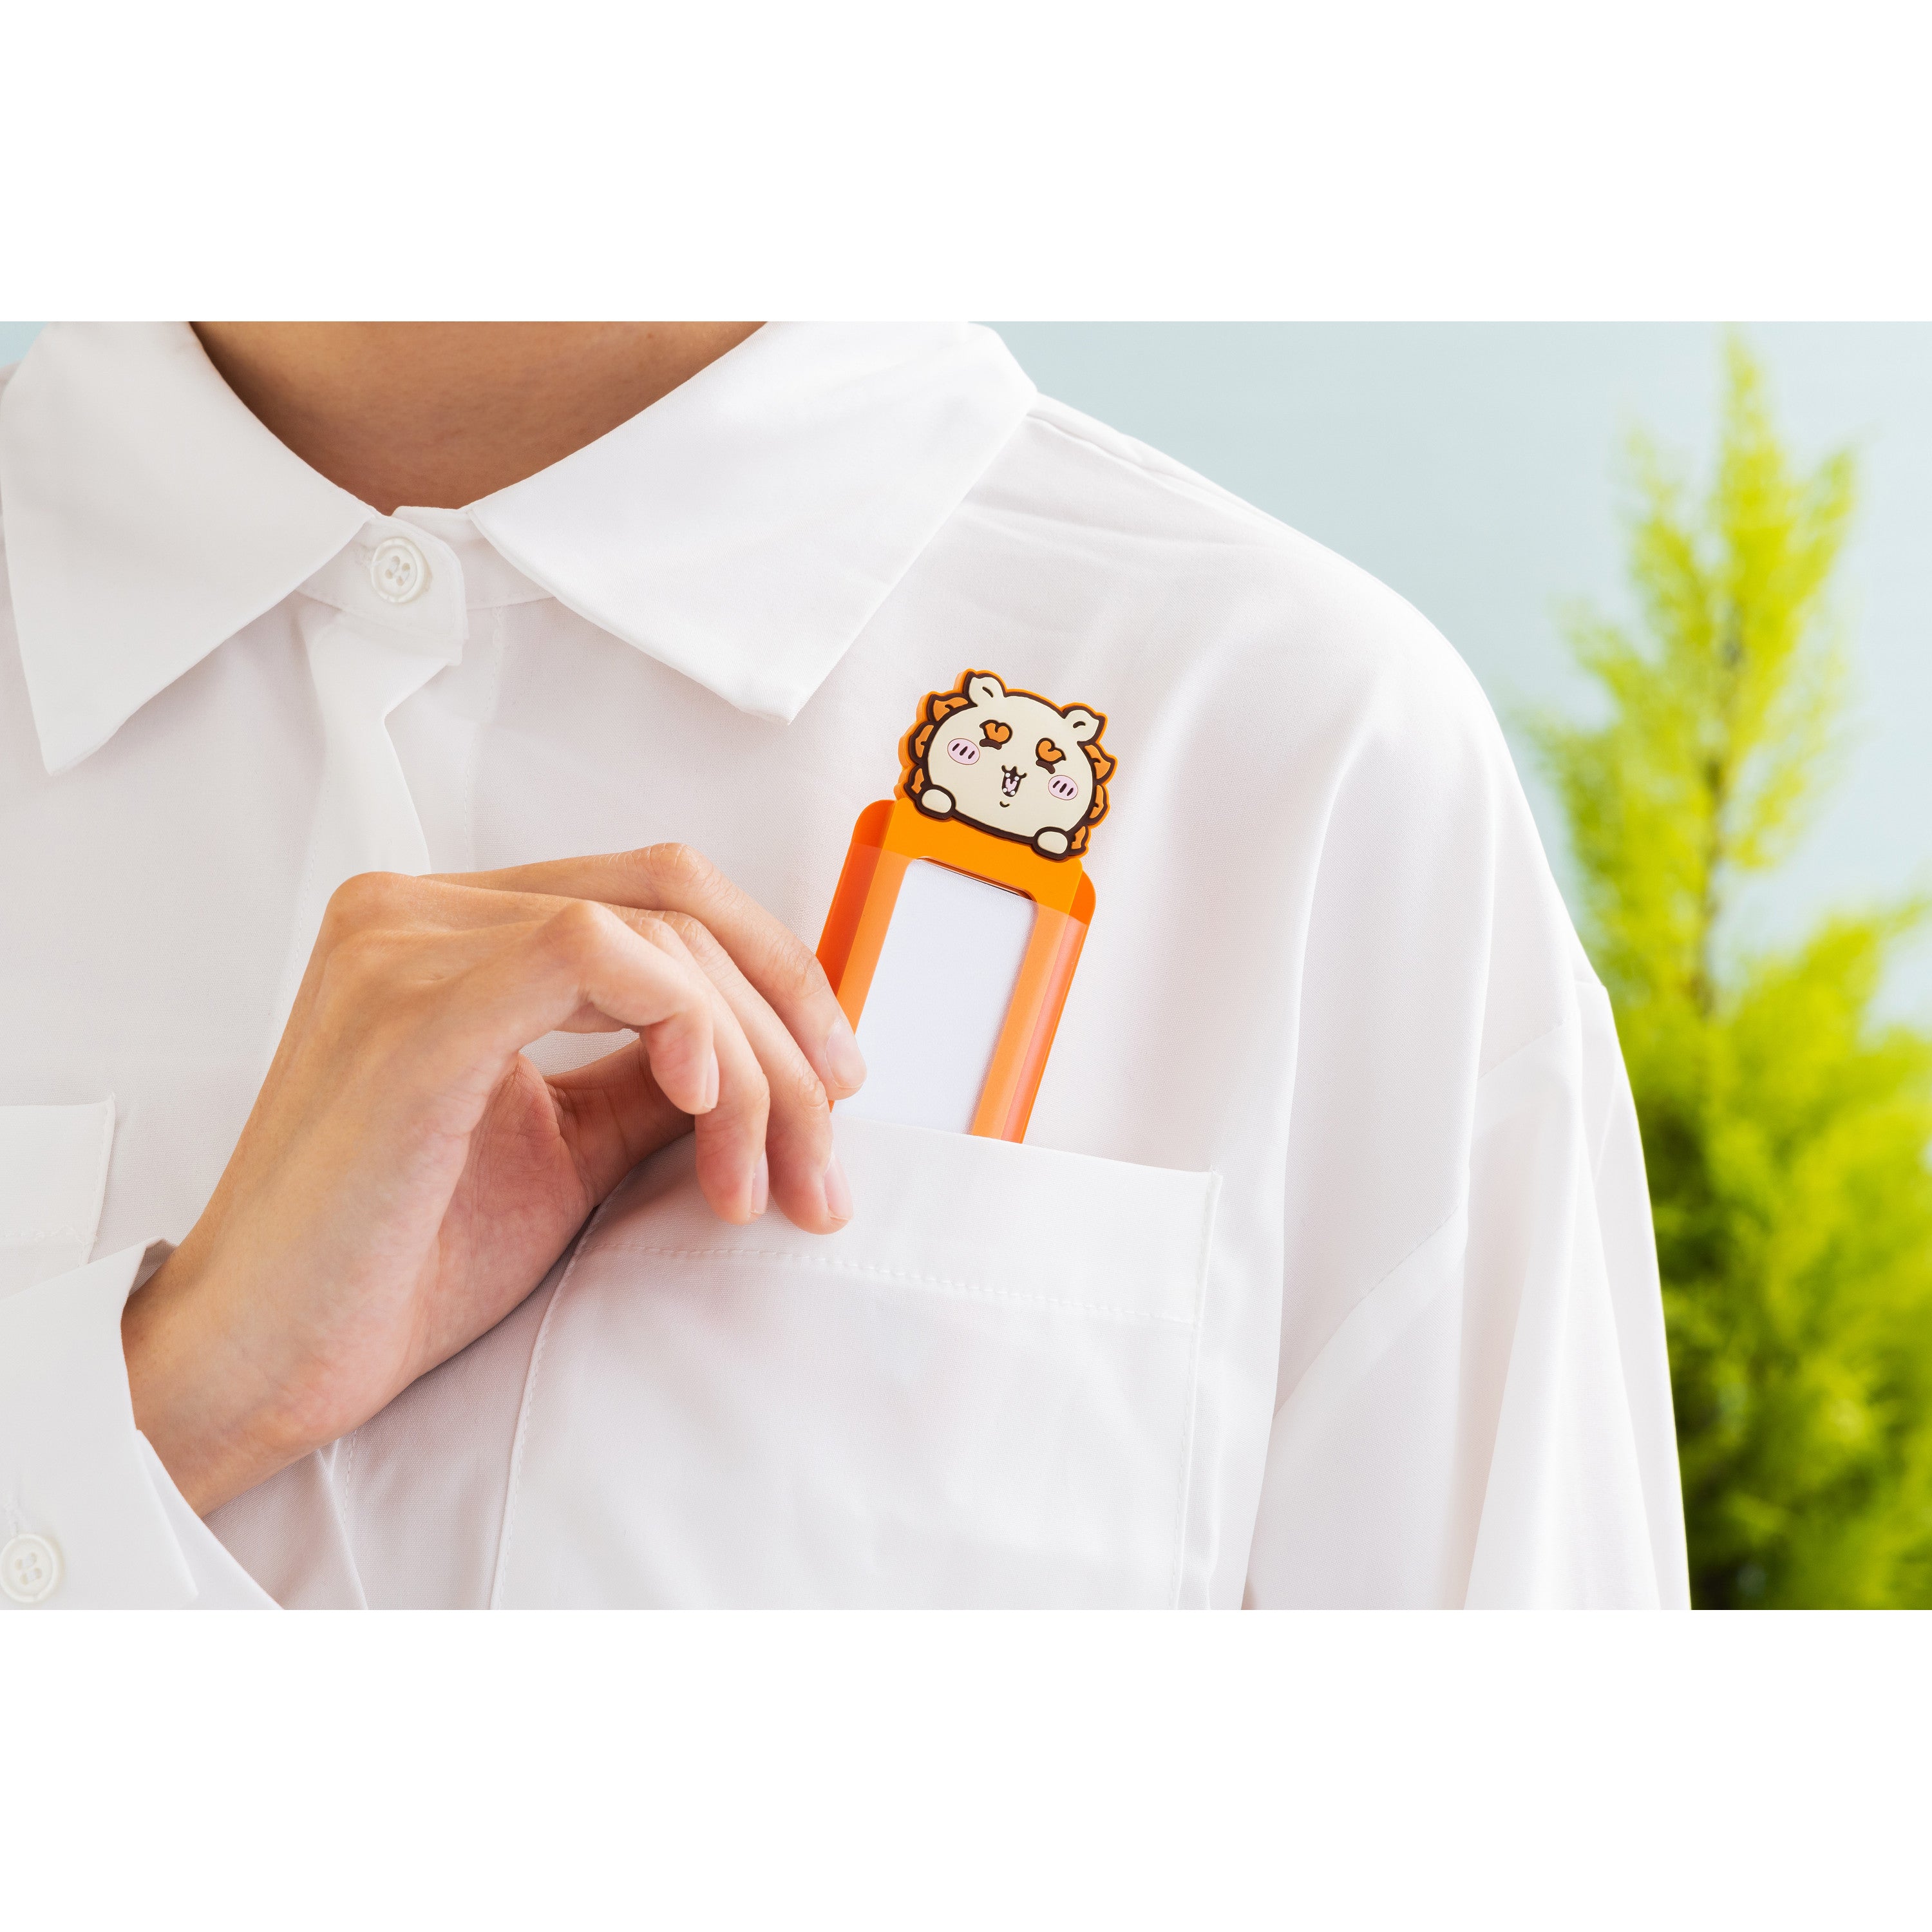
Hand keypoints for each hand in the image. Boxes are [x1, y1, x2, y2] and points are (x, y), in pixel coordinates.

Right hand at [122, 845, 865, 1515]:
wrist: (259, 1364)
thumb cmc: (398, 1265)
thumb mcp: (568, 1148)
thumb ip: (653, 1077)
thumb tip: (777, 1053)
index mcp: (451, 930)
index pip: (657, 894)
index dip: (773, 971)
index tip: (834, 1083)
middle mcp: (418, 910)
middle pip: (677, 903)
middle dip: (786, 1032)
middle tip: (823, 1157)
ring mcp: (404, 946)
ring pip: (658, 940)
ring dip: (750, 1066)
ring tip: (756, 1184)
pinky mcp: (410, 1010)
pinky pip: (594, 955)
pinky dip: (682, 1023)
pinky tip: (701, 1107)